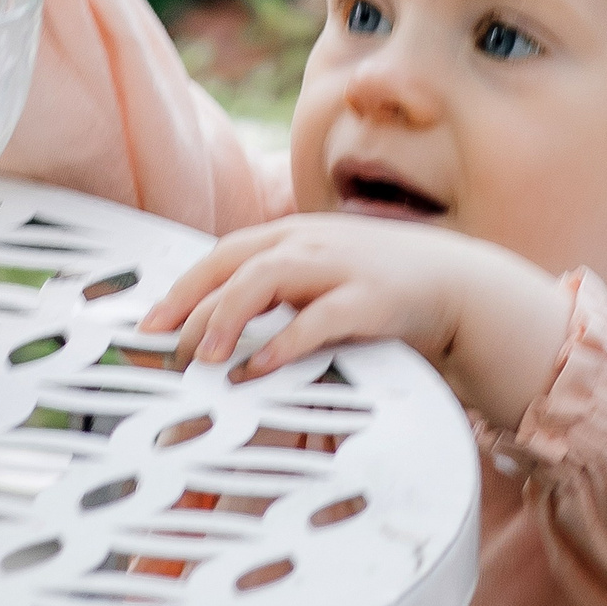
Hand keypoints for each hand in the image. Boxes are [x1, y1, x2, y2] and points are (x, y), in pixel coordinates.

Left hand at [139, 216, 572, 422]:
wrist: (458, 284)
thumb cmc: (378, 287)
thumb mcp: (320, 277)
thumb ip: (274, 295)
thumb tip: (218, 335)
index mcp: (292, 235)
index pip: (222, 254)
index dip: (181, 287)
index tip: (148, 325)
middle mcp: (310, 242)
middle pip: (233, 261)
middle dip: (191, 302)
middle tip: (163, 346)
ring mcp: (341, 267)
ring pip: (267, 276)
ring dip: (229, 315)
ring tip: (205, 356)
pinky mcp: (372, 299)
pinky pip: (320, 318)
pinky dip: (285, 343)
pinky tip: (260, 370)